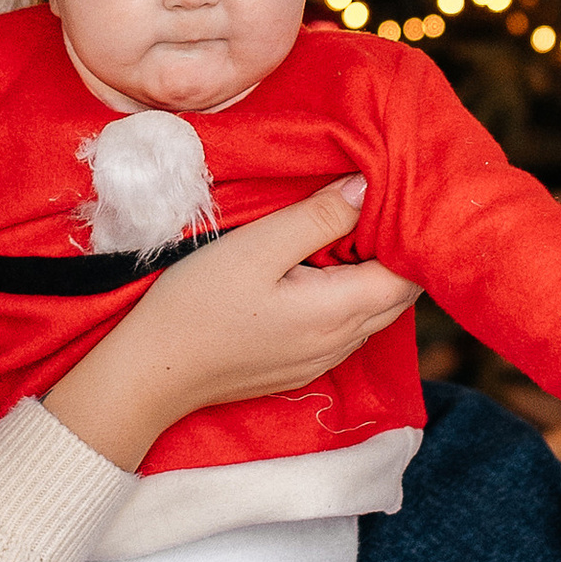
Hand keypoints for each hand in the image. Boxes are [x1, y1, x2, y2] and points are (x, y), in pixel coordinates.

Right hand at [44, 177, 418, 473]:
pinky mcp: (299, 368)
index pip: (409, 275)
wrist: (151, 373)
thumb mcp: (257, 247)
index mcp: (339, 310)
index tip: (388, 198)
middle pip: (398, 297)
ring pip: (372, 314)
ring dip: (370, 277)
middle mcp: (341, 342)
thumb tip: (368, 188)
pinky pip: (344, 329)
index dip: (407, 235)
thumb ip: (318, 217)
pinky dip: (346, 299)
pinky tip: (315, 275)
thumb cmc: (197, 304)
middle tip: (372, 209)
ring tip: (344, 236)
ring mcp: (321, 360)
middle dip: (396, 254)